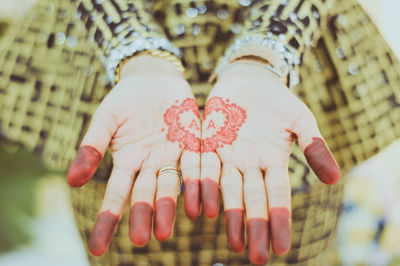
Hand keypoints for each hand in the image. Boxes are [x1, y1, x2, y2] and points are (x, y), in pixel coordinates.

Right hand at [67, 55, 201, 254]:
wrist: (154, 78)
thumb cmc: (126, 99)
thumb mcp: (106, 119)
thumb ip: (92, 147)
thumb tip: (72, 181)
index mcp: (127, 160)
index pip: (116, 194)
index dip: (107, 219)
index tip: (97, 248)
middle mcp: (150, 164)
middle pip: (147, 194)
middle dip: (144, 215)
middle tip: (143, 239)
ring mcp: (173, 155)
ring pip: (173, 184)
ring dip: (172, 205)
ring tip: (170, 229)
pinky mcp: (193, 142)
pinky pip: (198, 164)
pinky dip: (199, 183)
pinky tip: (203, 203)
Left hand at [200, 61, 339, 264]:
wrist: (248, 80)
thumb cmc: (277, 101)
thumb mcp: (300, 120)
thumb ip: (313, 147)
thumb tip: (335, 180)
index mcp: (273, 162)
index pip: (278, 196)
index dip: (280, 220)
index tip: (282, 247)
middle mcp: (250, 165)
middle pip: (252, 199)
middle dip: (254, 227)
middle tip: (255, 256)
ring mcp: (228, 156)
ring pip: (227, 189)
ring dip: (229, 214)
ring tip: (232, 241)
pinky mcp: (208, 144)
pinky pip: (203, 167)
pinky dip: (202, 186)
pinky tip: (199, 208)